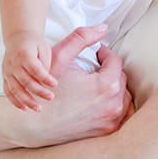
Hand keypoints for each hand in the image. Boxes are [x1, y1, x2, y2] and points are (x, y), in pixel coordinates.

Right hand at [2, 33, 56, 110]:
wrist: (18, 37)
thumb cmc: (34, 44)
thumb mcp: (43, 49)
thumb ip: (44, 65)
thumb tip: (45, 83)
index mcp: (24, 54)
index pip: (35, 69)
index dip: (45, 78)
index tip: (55, 84)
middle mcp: (13, 63)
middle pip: (25, 81)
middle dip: (39, 91)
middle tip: (51, 97)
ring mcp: (7, 71)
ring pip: (15, 89)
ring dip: (27, 100)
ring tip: (38, 108)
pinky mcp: (4, 76)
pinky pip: (7, 91)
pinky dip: (15, 101)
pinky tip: (24, 108)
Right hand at [11, 24, 132, 145]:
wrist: (34, 125)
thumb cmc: (46, 89)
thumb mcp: (60, 57)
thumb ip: (82, 37)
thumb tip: (104, 28)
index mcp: (107, 85)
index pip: (115, 61)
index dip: (104, 54)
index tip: (95, 54)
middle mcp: (114, 104)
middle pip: (120, 78)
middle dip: (109, 70)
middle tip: (93, 67)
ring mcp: (112, 120)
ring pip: (122, 95)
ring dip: (113, 86)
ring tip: (94, 82)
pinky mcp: (108, 130)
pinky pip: (120, 112)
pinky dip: (113, 103)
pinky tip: (98, 99)